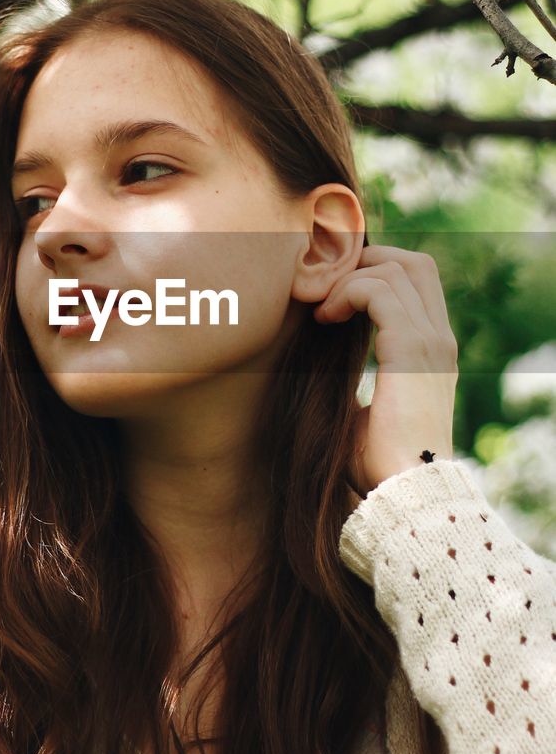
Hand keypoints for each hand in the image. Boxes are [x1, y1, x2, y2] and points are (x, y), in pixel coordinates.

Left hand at [313, 245, 458, 495]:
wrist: (403, 491)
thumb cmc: (379, 464)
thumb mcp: (362, 411)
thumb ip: (350, 380)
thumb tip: (316, 366)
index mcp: (433, 350)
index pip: (417, 280)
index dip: (374, 271)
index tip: (333, 297)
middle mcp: (439, 339)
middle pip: (412, 262)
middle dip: (365, 262)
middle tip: (327, 290)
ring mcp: (430, 342)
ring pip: (395, 269)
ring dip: (349, 280)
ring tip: (322, 311)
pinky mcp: (412, 350)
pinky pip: (379, 292)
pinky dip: (348, 294)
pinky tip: (325, 319)